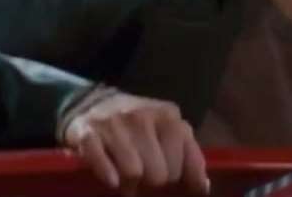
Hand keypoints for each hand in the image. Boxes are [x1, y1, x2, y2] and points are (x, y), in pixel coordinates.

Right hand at [61, 89, 209, 195]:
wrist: (93, 103)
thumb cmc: (139, 125)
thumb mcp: (168, 131)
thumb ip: (189, 155)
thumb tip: (203, 188)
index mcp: (168, 116)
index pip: (182, 164)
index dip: (176, 178)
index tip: (170, 180)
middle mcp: (143, 116)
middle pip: (159, 174)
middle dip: (152, 183)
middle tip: (144, 178)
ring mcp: (115, 124)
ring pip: (134, 173)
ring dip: (130, 184)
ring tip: (127, 179)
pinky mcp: (88, 133)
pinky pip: (102, 163)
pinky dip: (108, 176)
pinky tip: (112, 180)